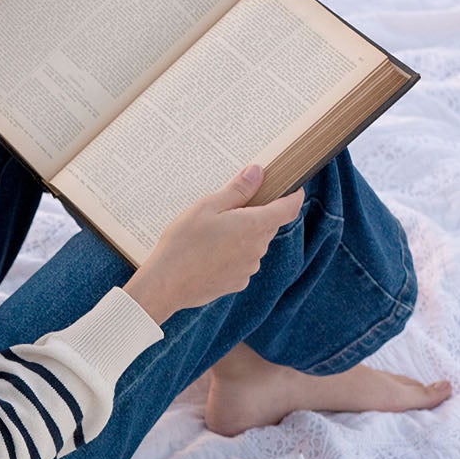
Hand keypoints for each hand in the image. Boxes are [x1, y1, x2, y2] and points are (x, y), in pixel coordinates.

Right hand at [127, 166, 306, 325]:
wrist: (165, 285)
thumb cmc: (183, 243)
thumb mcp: (207, 207)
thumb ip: (237, 190)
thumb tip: (258, 173)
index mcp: (254, 225)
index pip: (289, 208)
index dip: (294, 195)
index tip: (293, 187)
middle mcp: (257, 249)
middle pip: (268, 225)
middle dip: (255, 215)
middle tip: (227, 210)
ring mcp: (248, 268)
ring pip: (254, 245)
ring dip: (241, 237)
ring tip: (210, 236)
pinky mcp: (237, 283)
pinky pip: (242, 263)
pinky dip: (231, 256)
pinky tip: (208, 255)